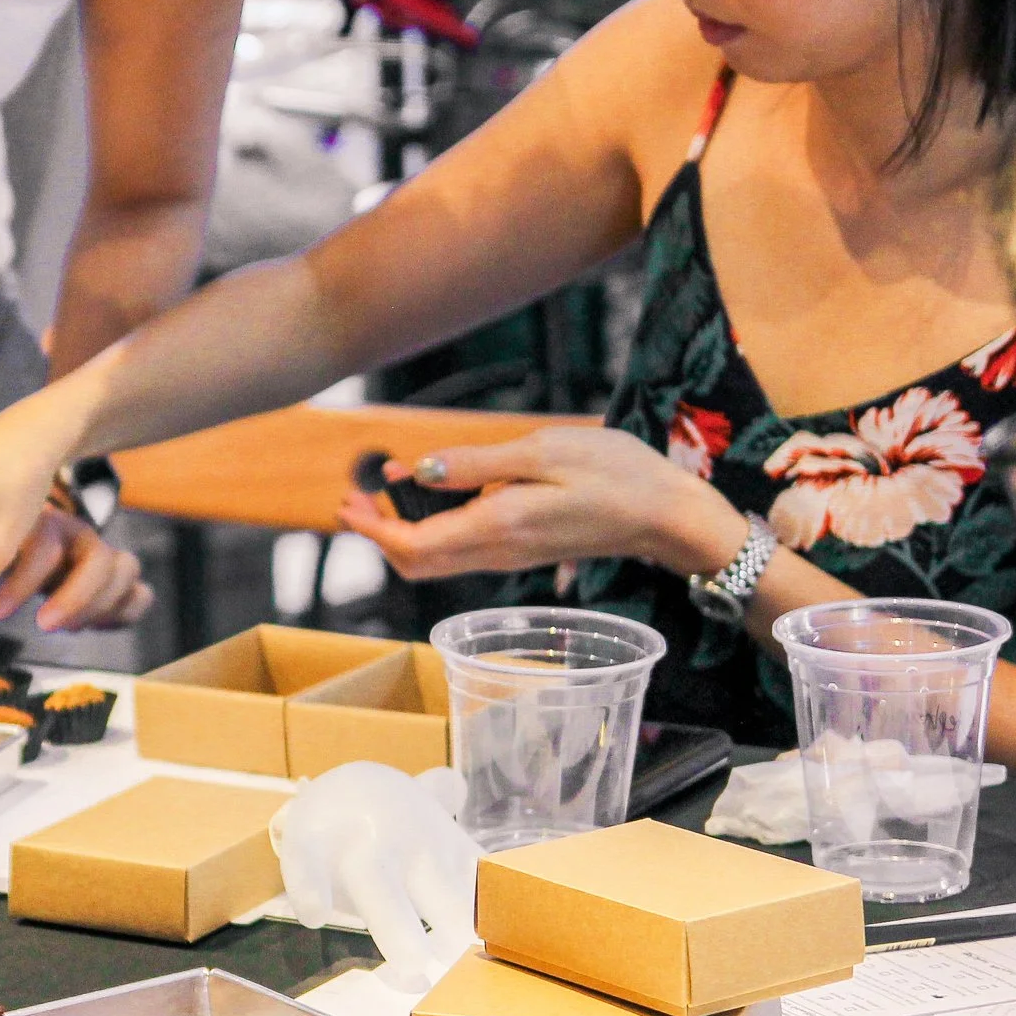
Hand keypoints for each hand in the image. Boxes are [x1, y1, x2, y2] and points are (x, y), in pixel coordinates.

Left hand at [0, 508, 152, 632]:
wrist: (20, 513)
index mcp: (41, 523)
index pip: (45, 546)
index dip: (24, 582)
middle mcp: (77, 533)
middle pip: (97, 557)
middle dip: (74, 597)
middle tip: (43, 625)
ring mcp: (100, 553)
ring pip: (125, 569)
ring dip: (99, 604)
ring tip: (69, 629)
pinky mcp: (115, 579)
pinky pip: (140, 592)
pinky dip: (127, 611)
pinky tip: (100, 627)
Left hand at [334, 426, 743, 580]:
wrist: (667, 514)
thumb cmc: (614, 474)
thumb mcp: (543, 452)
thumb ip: (477, 466)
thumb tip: (419, 472)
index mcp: (496, 528)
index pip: (413, 545)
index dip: (373, 529)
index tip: (347, 502)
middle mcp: (496, 552)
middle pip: (417, 562)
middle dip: (379, 534)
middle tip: (353, 499)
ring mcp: (509, 556)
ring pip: (437, 560)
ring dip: (403, 532)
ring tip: (383, 492)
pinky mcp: (522, 550)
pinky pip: (462, 550)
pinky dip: (433, 530)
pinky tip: (434, 495)